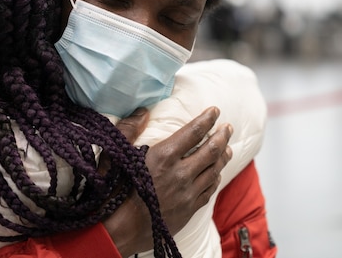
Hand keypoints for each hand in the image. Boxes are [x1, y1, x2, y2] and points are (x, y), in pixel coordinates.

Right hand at [104, 106, 232, 255]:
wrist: (118, 230)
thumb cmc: (113, 190)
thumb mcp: (115, 154)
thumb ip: (128, 129)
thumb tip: (142, 112)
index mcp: (163, 156)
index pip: (193, 132)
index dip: (206, 119)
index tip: (215, 111)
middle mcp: (180, 173)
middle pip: (210, 151)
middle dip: (222, 136)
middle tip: (228, 127)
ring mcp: (187, 193)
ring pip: (214, 171)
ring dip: (223, 157)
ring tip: (227, 148)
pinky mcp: (189, 209)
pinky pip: (209, 191)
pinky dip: (216, 179)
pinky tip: (216, 174)